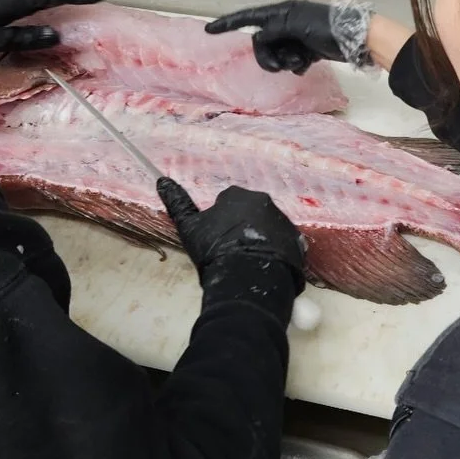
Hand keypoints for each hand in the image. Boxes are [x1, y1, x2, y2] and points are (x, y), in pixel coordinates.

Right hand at [157, 179, 306, 290]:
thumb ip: (178, 203)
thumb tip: (162, 180)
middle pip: (250, 212)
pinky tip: (267, 266)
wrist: (248, 277)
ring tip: (250, 261)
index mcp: (236, 195)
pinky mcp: (297, 239)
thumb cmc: (215, 251)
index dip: (220, 224)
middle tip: (233, 251)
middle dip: (243, 227)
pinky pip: (285, 242)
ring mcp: (282, 219)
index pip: (227, 203)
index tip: (217, 241)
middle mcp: (262, 201)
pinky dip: (278, 251)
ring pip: (268, 226)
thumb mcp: (190, 229)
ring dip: (261, 238)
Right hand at [206, 0, 345, 73]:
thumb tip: (261, 38)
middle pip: (261, 42)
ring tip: (299, 63)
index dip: (228, 23)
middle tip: (280, 66)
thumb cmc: (326, 26)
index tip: (210, 30)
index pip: (248, 17)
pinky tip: (307, 64)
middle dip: (268, 57)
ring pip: (275, 54)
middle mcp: (286, 22)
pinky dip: (295, 65)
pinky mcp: (306, 50)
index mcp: (281, 12)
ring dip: (284, 62)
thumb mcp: (295, 25)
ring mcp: (295, 37)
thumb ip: (273, 31)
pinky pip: (289, 61)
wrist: (355, 37)